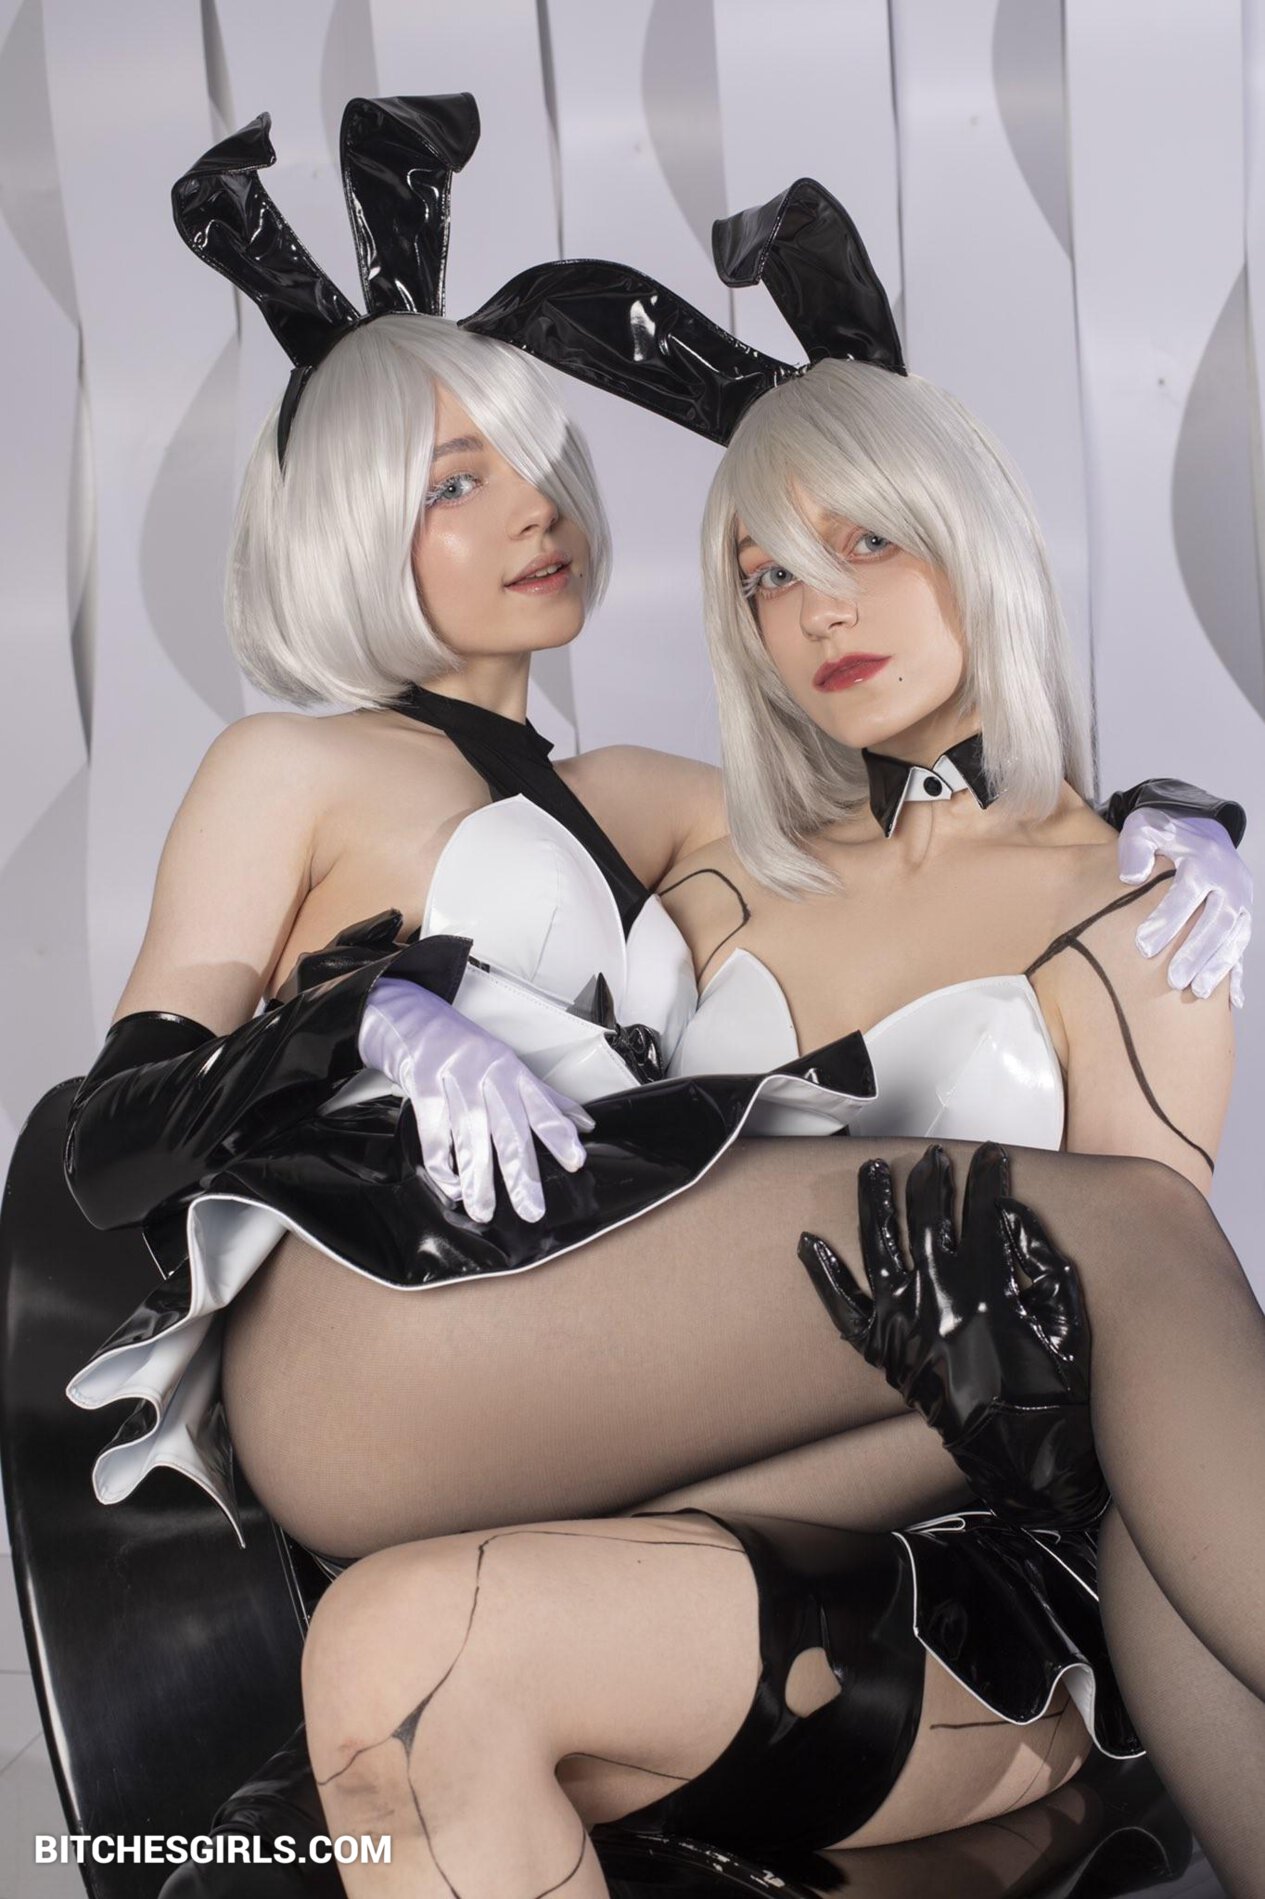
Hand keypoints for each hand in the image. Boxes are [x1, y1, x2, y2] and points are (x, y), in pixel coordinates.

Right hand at [358, 977, 592, 1222]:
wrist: (411, 1018)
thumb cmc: (465, 1048)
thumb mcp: (508, 1066)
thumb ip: (545, 1097)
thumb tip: (584, 1124)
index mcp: (513, 1071)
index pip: (542, 1106)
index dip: (559, 1135)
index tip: (576, 1161)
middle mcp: (489, 1074)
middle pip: (509, 1128)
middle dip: (521, 1173)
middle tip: (532, 1210)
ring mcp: (455, 1078)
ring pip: (470, 1134)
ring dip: (477, 1178)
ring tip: (483, 1211)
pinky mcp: (423, 1083)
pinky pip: (434, 1132)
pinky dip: (442, 1164)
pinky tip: (451, 1188)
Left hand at [798, 1143, 1107, 1529]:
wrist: (1022, 1458)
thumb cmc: (1052, 1395)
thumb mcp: (1068, 1320)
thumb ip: (1040, 1261)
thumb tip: (1010, 1215)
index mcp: (987, 1289)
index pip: (983, 1212)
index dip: (988, 1178)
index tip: (991, 1156)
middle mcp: (937, 1299)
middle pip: (926, 1219)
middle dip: (931, 1180)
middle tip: (934, 1159)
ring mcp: (903, 1323)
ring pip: (878, 1246)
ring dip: (875, 1201)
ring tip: (874, 1169)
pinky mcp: (882, 1351)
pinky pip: (843, 1308)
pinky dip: (824, 1276)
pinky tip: (810, 1243)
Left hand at [1118, 810, 1250, 1005]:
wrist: (1202, 831)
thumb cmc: (1166, 835)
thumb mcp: (1146, 827)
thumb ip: (1136, 847)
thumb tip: (1131, 876)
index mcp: (1204, 860)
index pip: (1189, 890)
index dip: (1168, 918)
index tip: (1143, 945)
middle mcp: (1229, 883)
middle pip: (1217, 921)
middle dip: (1197, 951)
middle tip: (1172, 979)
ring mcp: (1240, 903)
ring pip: (1235, 938)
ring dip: (1218, 966)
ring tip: (1199, 992)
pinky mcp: (1243, 919)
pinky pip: (1242, 949)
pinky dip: (1238, 976)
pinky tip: (1231, 1002)